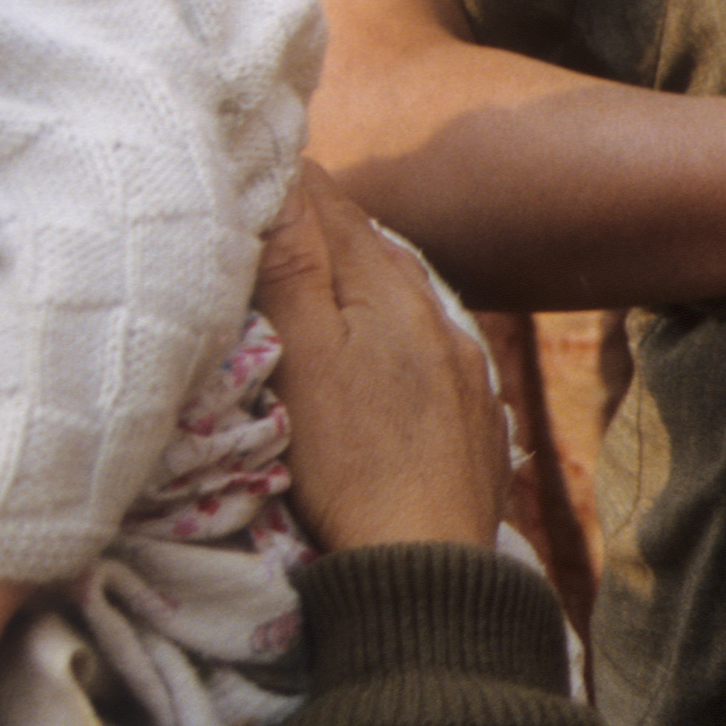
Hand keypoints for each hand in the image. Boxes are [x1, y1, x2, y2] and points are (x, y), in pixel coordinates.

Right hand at [262, 162, 508, 551]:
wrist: (428, 569)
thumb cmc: (352, 463)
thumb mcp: (305, 360)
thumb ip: (294, 269)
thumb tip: (286, 176)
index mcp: (391, 289)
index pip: (335, 206)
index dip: (292, 180)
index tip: (254, 156)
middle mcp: (437, 313)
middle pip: (373, 245)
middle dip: (325, 223)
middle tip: (275, 203)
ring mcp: (463, 364)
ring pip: (404, 295)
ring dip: (362, 276)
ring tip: (321, 269)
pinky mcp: (471, 413)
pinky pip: (428, 344)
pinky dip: (393, 330)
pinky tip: (380, 348)